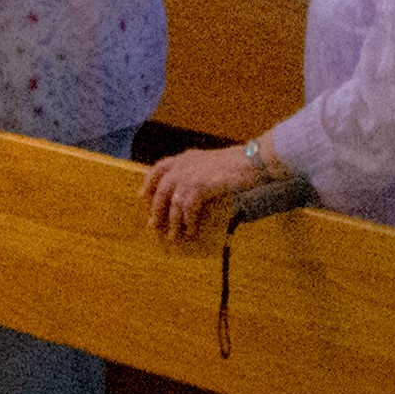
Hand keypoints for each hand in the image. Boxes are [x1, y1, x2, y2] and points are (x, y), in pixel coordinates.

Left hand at [143, 141, 279, 241]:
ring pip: (174, 204)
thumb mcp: (210, 164)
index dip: (148, 183)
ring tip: (173, 235)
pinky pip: (189, 209)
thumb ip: (196, 173)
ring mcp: (192, 175)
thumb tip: (185, 196)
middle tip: (154, 226)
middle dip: (156, 211)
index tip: (142, 197)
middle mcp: (184, 164)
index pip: (158, 168)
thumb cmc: (236, 165)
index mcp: (185, 158)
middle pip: (161, 191)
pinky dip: (189, 222)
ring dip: (173, 222)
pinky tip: (191, 230)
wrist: (252, 161)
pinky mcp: (201, 186)